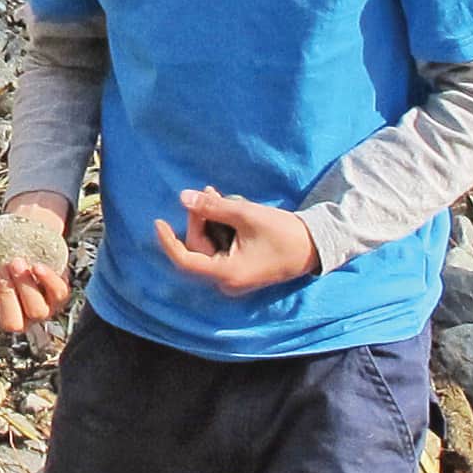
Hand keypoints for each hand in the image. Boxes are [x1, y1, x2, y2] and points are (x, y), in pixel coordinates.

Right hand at [0, 193, 73, 334]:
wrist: (17, 233)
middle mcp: (18, 318)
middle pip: (13, 324)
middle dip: (6, 294)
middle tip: (1, 267)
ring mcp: (41, 309)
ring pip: (37, 312)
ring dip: (25, 287)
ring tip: (16, 262)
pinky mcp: (59, 294)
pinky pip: (58, 295)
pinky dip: (48, 281)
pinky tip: (36, 265)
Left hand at [152, 189, 319, 296]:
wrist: (315, 247)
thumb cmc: (283, 232)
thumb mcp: (246, 214)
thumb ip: (213, 206)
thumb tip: (183, 197)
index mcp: (226, 273)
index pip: (186, 259)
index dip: (168, 240)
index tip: (157, 221)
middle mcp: (226, 281)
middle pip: (199, 248)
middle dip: (199, 218)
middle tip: (207, 191)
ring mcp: (234, 278)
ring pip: (209, 247)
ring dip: (210, 221)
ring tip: (219, 196)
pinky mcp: (240, 270)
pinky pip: (221, 249)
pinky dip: (220, 229)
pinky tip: (229, 210)